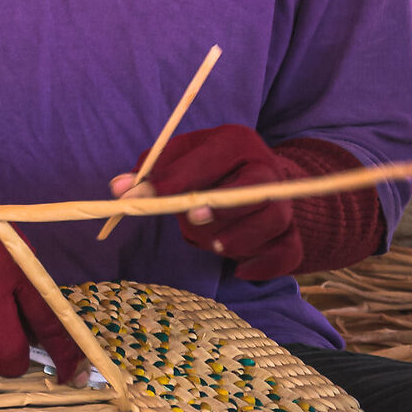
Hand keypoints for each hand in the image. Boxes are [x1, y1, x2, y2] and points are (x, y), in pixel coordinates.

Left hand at [110, 122, 303, 282]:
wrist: (258, 179)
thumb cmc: (209, 167)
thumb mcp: (180, 156)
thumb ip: (151, 170)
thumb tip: (120, 189)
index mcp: (238, 141)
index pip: (211, 159)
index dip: (174, 180)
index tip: (139, 198)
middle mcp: (268, 169)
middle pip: (256, 189)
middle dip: (221, 208)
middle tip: (190, 221)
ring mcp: (284, 204)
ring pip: (274, 221)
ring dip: (238, 239)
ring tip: (211, 244)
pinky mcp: (291, 236)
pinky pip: (287, 254)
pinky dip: (262, 266)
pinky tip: (237, 270)